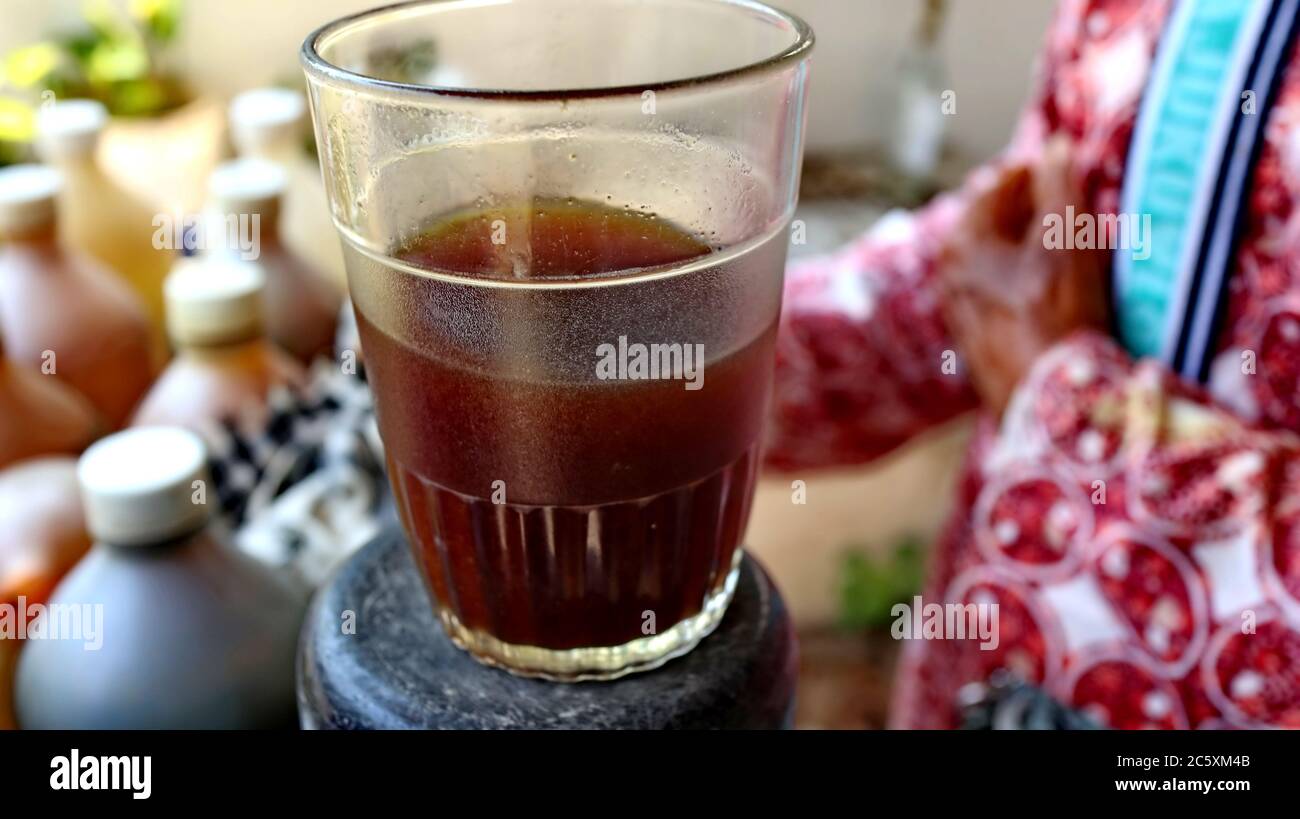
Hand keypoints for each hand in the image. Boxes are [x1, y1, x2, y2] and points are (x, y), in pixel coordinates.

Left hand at [938, 137, 1109, 414]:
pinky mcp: (978, 339)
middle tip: (1079, 205)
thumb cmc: (1058, 314)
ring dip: (1037, 246)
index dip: (1041, 171)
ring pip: (1002, 258)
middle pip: (998, 221)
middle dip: (1037, 209)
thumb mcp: (1066, 238)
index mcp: (961, 240)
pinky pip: (1005, 291)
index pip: (1001, 183)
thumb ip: (1060, 184)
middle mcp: (949, 272)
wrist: (1048, 402)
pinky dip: (1031, 280)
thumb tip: (1056, 145)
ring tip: (1078, 247)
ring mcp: (960, 308)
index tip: (1073, 168)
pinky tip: (1063, 290)